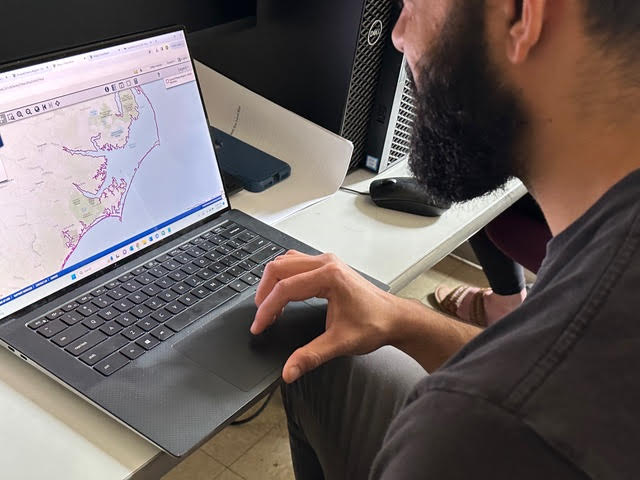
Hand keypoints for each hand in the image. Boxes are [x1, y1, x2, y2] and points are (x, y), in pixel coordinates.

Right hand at [252, 250, 398, 382]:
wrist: (395, 318)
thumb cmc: (375, 324)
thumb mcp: (340, 343)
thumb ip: (310, 356)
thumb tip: (289, 370)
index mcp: (329, 276)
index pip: (285, 288)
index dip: (267, 309)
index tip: (259, 326)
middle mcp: (327, 263)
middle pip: (280, 268)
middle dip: (264, 292)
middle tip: (260, 316)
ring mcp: (327, 262)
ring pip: (286, 262)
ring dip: (272, 282)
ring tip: (267, 306)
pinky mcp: (328, 267)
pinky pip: (296, 264)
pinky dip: (283, 278)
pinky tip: (283, 295)